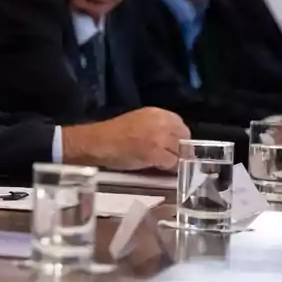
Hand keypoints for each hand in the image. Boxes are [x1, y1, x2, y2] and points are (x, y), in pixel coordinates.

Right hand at [64, 107, 189, 170]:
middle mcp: (161, 122)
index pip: (180, 124)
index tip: (172, 145)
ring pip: (180, 152)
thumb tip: (172, 140)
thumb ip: (156, 127)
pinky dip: (167, 168)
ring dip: (174, 159)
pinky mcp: (156, 154)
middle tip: (169, 157)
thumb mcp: (138, 122)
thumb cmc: (112, 134)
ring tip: (161, 164)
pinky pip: (172, 163)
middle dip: (179, 148)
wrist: (97, 143)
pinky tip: (156, 168)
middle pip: (184, 138)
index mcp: (156, 112)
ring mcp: (160, 138)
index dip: (178, 137)